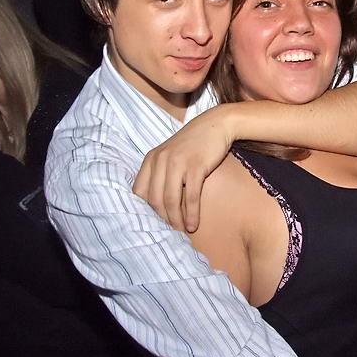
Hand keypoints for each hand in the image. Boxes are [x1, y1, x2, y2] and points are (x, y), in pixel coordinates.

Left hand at [133, 104, 234, 231]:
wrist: (216, 125)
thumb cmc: (194, 145)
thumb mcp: (170, 155)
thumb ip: (160, 174)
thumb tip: (157, 206)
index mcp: (151, 158)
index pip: (140, 192)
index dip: (146, 210)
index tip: (156, 222)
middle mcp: (160, 160)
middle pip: (154, 199)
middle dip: (162, 219)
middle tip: (171, 231)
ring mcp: (177, 162)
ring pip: (171, 200)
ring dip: (176, 220)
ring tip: (182, 231)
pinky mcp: (195, 166)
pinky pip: (190, 196)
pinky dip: (192, 213)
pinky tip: (194, 224)